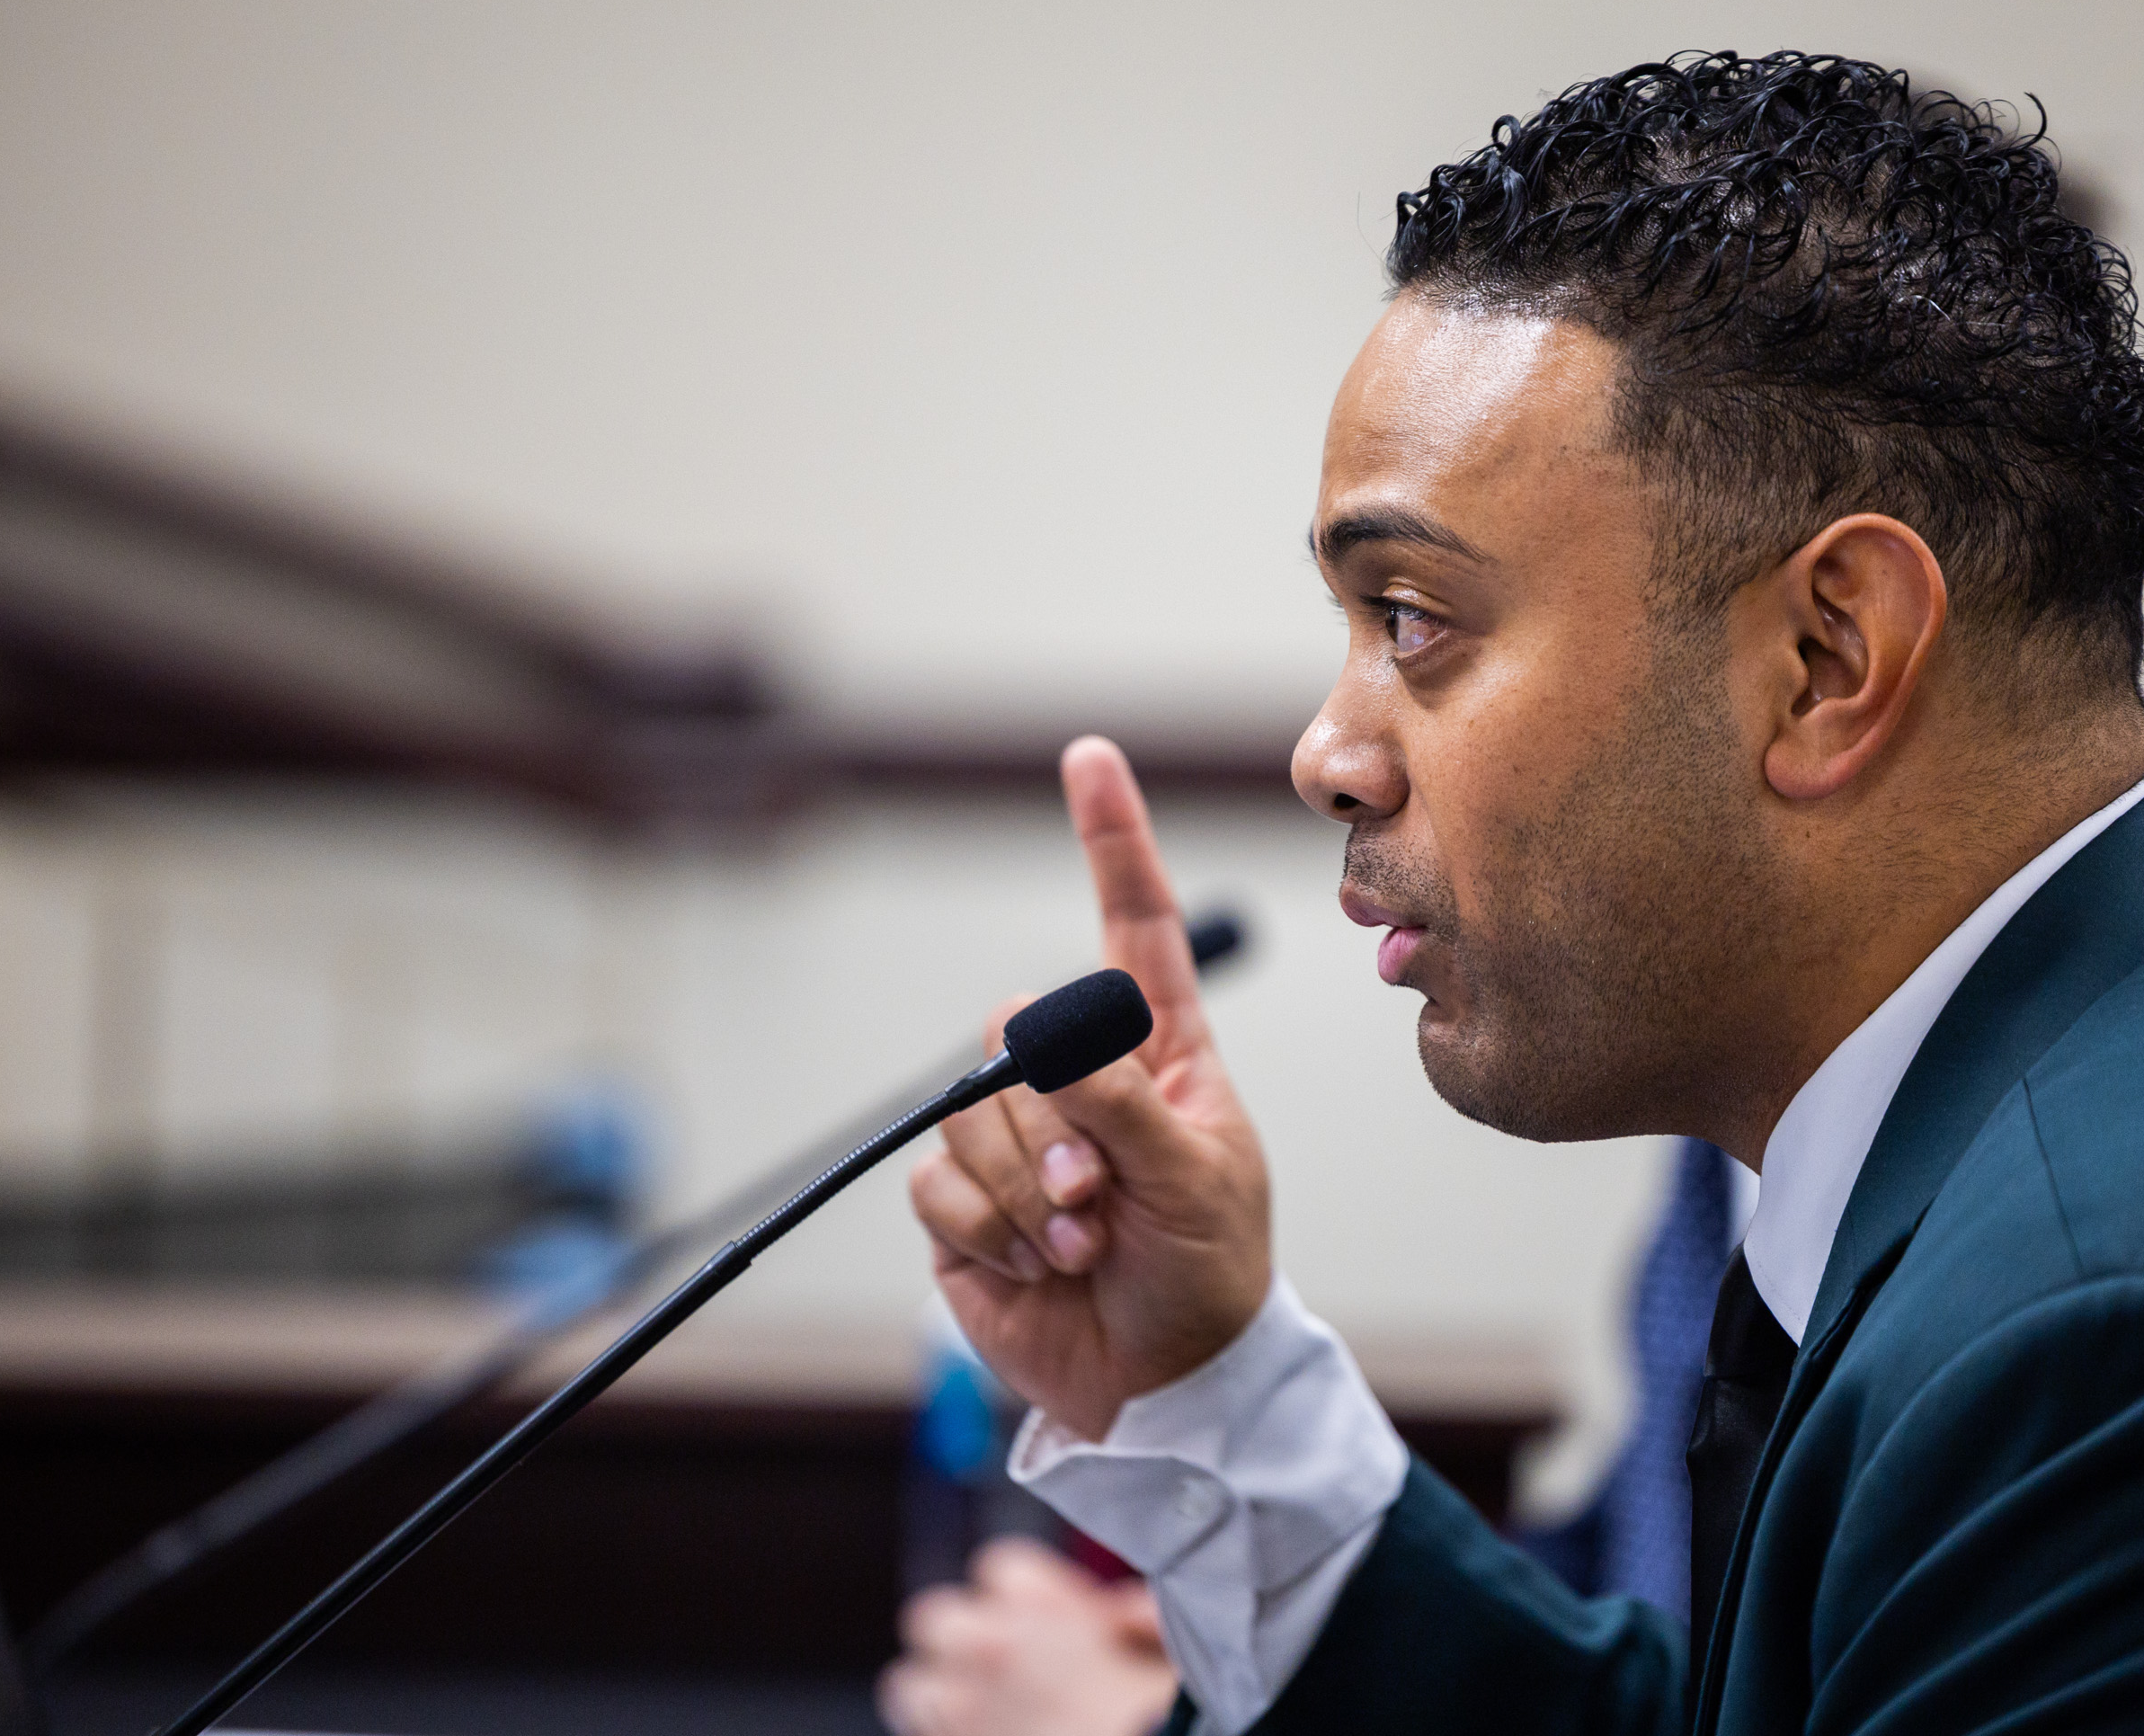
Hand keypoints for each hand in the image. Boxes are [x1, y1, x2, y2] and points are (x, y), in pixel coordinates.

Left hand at [878, 1537, 1176, 1735]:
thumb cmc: (1164, 1714)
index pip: (998, 1566)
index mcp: (1037, 1612)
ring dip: (939, 1693)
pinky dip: (944, 1735)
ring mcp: (959, 1716)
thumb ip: (1143, 1616)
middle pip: (933, 1617)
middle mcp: (985, 1654)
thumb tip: (1120, 1613)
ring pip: (908, 1685)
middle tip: (1005, 1664)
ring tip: (984, 1713)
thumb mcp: (1173, 1652)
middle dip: (964, 1636)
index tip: (1059, 1625)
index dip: (1031, 1595)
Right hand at [908, 736, 1272, 1437]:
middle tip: (1098, 1198)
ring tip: (1079, 1242)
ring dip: (1023, 1191)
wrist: (1162, 1387)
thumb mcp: (1196, 1182)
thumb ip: (1125, 1105)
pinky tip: (1032, 1266)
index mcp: (1158, 1054)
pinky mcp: (963, 1205)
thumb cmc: (1207, 1274)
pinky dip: (985, 1230)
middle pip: (1017, 1032)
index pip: (1132, 928)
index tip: (1089, 757)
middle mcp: (1080, 1080)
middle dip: (1052, 1122)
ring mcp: (1015, 1139)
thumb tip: (1041, 1042)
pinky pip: (935, 1184)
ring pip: (972, 1115)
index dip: (1111, 841)